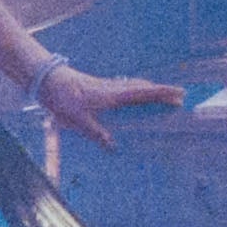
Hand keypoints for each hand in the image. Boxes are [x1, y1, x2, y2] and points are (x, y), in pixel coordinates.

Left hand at [38, 62, 186, 150]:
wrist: (46, 80)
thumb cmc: (62, 98)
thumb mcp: (77, 120)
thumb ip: (95, 133)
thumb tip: (113, 146)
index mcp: (111, 95)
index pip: (142, 93)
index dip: (162, 93)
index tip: (180, 93)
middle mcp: (112, 88)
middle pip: (142, 88)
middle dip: (161, 92)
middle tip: (179, 97)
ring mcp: (106, 86)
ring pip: (133, 86)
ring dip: (149, 90)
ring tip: (162, 95)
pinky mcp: (99, 86)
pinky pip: (123, 87)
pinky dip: (135, 89)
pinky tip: (133, 95)